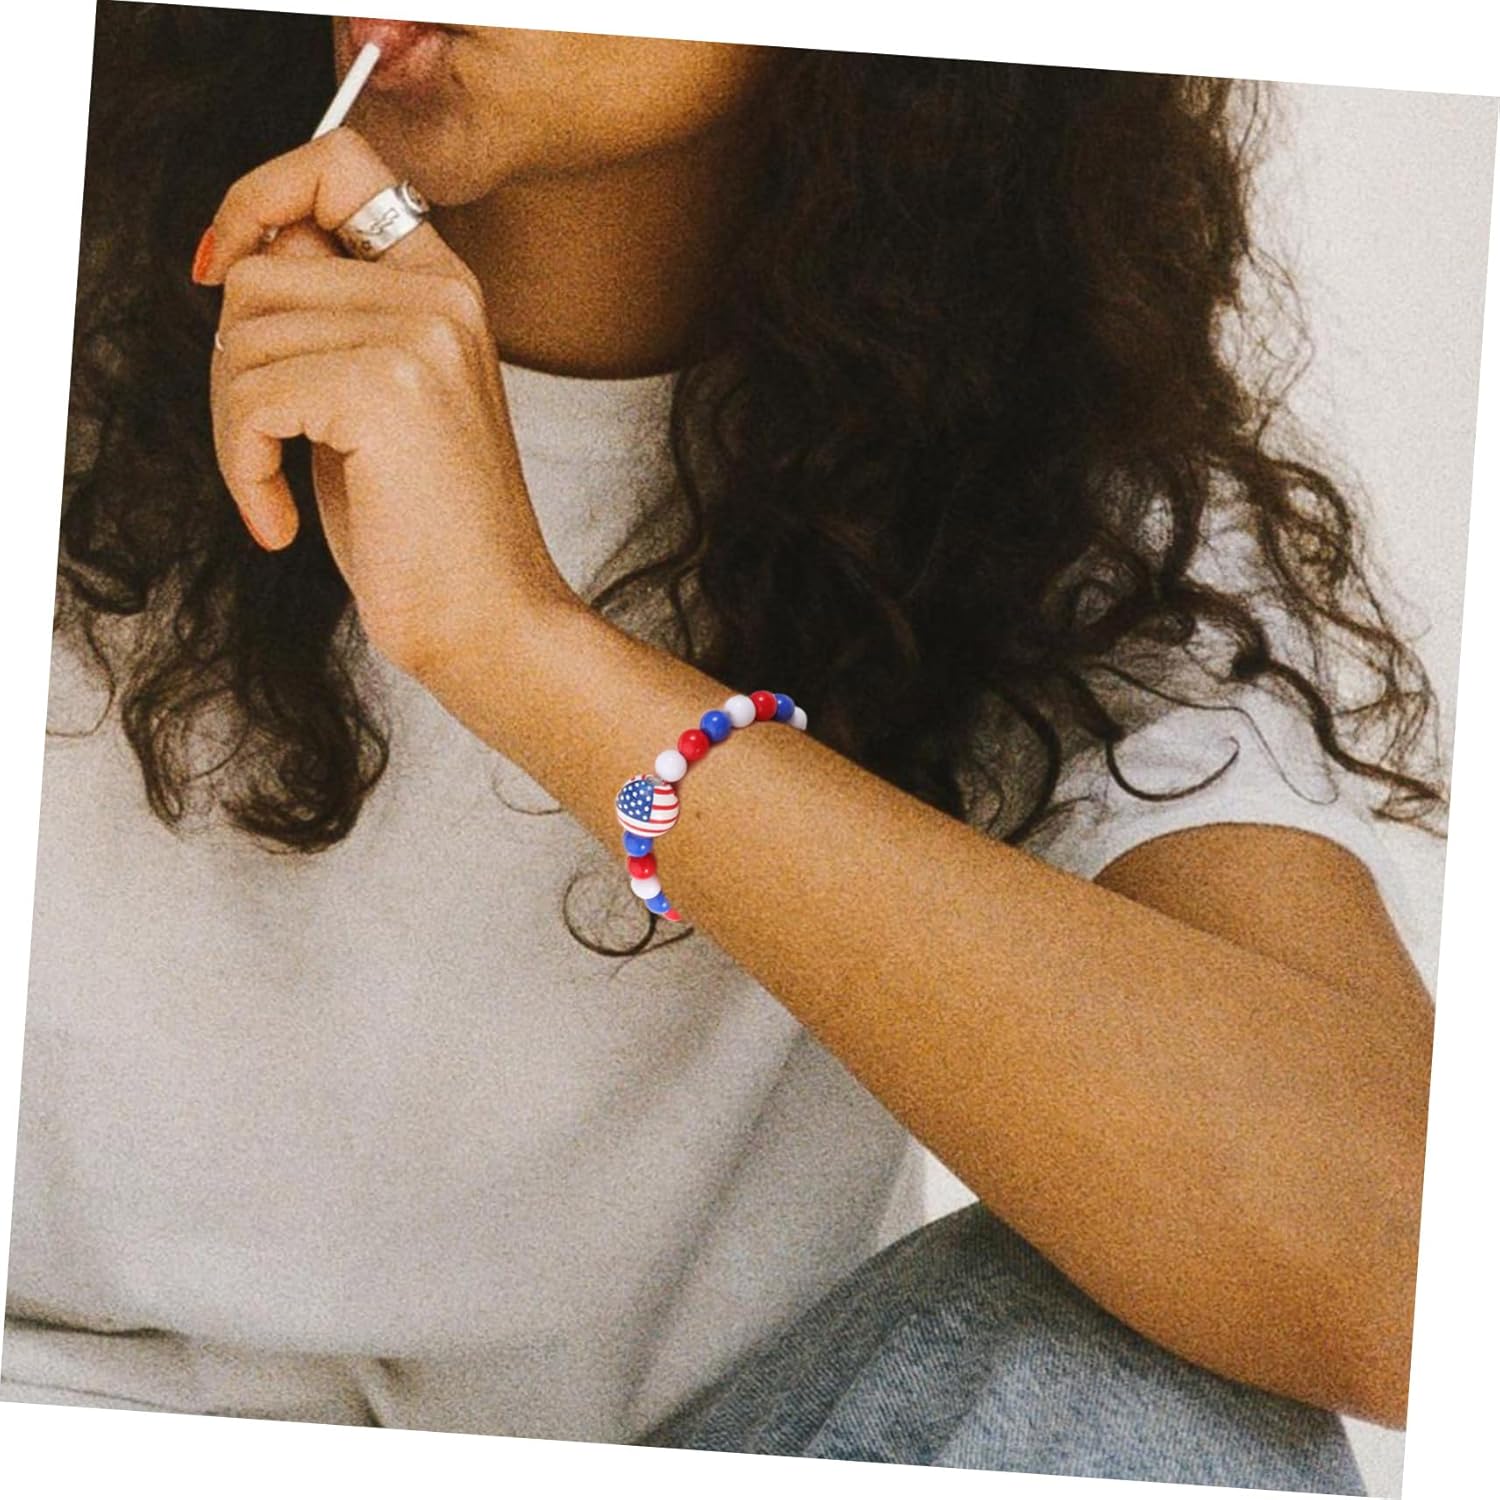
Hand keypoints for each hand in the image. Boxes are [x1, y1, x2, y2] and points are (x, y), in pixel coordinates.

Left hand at [197, 126, 571, 680]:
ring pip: (243, 334)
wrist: (492, 621)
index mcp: (447, 290)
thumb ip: (331, 316)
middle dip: (233, 367)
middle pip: (262, 269)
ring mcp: (419, 336)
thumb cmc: (431, 534)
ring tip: (278, 490)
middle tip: (266, 445)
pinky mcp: (386, 389)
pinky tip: (281, 520)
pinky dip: (243, 466)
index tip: (224, 265)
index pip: (339, 164)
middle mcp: (440, 296)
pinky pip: (253, 395)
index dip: (261, 193)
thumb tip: (249, 252)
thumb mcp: (374, 403)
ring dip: (235, 428)